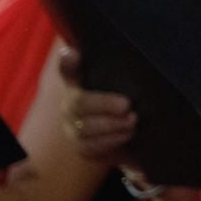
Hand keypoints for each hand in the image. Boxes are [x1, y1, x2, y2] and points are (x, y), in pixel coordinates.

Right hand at [56, 47, 134, 165]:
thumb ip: (120, 73)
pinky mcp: (82, 147)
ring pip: (83, 128)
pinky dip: (111, 141)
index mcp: (79, 85)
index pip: (69, 71)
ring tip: (132, 121)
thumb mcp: (125, 87)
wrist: (129, 135)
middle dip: (103, 104)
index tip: (71, 54)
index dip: (68, 63)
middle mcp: (71, 105)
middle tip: (127, 105)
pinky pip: (90, 147)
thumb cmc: (125, 106)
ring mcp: (74, 127)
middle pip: (78, 103)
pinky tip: (127, 134)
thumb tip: (107, 55)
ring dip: (111, 125)